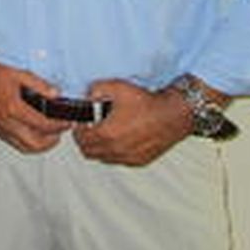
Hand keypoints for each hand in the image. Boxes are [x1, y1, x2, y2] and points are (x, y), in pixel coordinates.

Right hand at [0, 51, 68, 152]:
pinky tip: (32, 132)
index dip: (60, 125)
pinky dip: (27, 142)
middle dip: (53, 140)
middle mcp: (6, 123)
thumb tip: (56, 94)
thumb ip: (39, 85)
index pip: (44, 125)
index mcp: (13, 108)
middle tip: (61, 130)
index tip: (68, 121)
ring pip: (24, 147)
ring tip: (50, 134)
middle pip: (36, 144)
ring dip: (41, 145)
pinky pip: (14, 143)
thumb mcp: (17, 73)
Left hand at [72, 79, 189, 165]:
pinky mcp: (138, 161)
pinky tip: (120, 138)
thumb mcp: (117, 87)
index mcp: (106, 133)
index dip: (77, 129)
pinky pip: (118, 160)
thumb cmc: (147, 102)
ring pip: (102, 158)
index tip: (80, 123)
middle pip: (88, 151)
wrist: (173, 115)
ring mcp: (127, 158)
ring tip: (104, 132)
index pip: (80, 138)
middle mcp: (115, 149)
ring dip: (98, 147)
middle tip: (88, 128)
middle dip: (84, 140)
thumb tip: (86, 96)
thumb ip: (95, 90)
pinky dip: (114, 152)